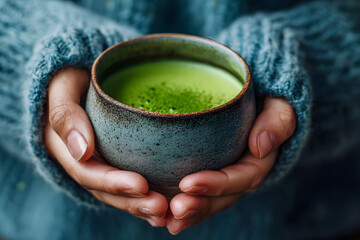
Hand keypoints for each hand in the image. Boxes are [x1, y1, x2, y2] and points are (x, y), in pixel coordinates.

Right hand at [44, 68, 167, 226]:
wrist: (81, 79)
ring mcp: (101, 164)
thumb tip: (81, 150)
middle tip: (161, 207)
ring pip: (120, 194)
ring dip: (143, 206)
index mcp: (66, 150)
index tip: (140, 185)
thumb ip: (65, 116)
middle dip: (133, 202)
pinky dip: (147, 197)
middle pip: (107, 191)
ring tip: (168, 213)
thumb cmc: (70, 79)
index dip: (112, 183)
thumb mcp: (62, 89)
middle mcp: (84, 163)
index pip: (88, 173)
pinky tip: (169, 205)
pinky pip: (131, 184)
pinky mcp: (118, 161)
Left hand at [166, 98, 295, 233]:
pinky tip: (159, 214)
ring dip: (187, 213)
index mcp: (257, 163)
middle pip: (221, 198)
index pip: (240, 178)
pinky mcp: (205, 175)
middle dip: (199, 206)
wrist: (253, 105)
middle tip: (175, 209)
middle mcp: (239, 176)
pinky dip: (177, 206)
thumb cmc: (265, 103)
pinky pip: (194, 195)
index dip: (216, 185)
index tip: (188, 183)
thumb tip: (260, 147)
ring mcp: (222, 179)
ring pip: (206, 202)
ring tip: (164, 220)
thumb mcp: (279, 106)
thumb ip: (277, 122)